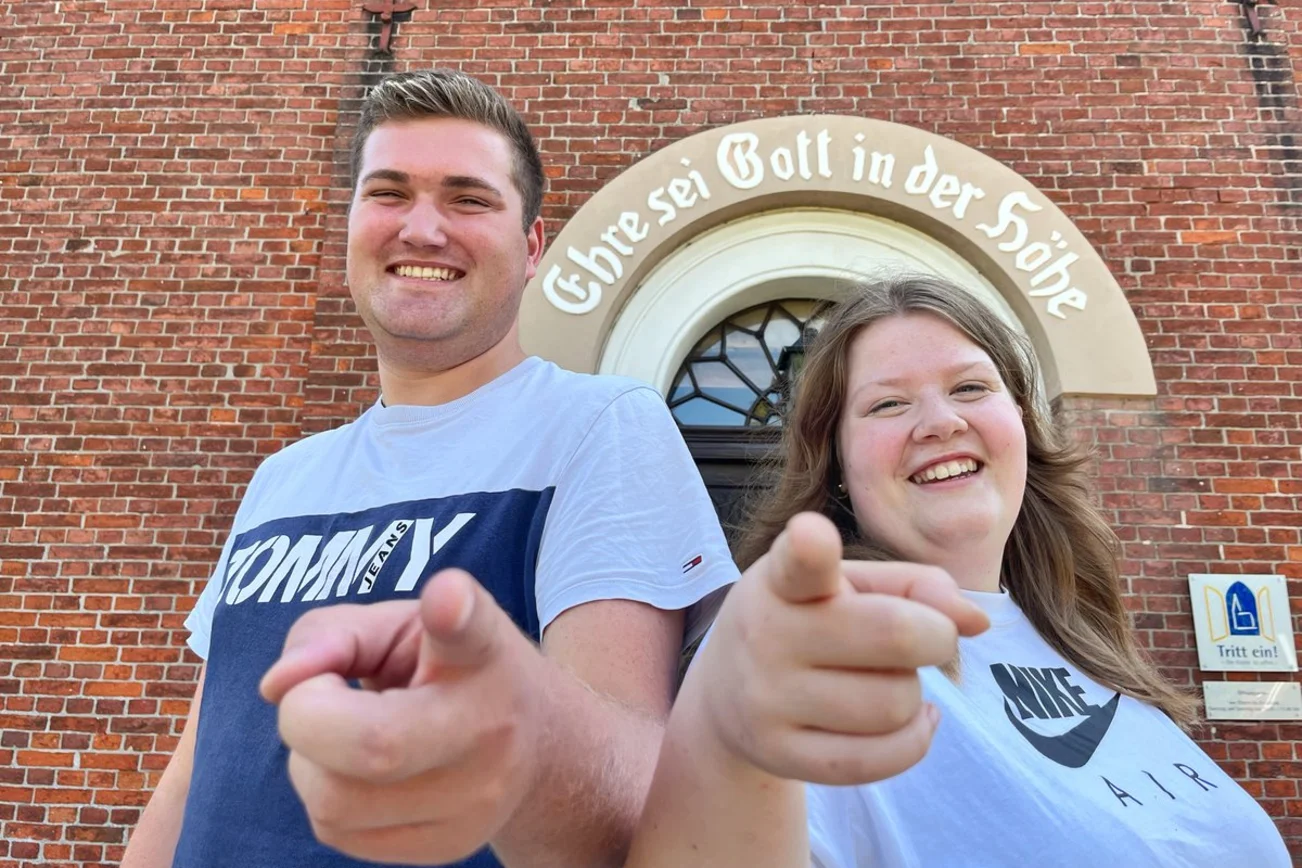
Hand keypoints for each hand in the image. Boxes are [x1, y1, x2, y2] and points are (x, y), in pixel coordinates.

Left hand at [259, 569, 541, 863]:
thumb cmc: (445, 669)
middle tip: (322, 693)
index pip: (470, 632)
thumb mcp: (401, 625)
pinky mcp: (449, 846)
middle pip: (371, 745)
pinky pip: (336, 831)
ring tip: (346, 732)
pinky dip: (326, 794)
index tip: (447, 598)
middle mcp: (491, 727)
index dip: (454, 612)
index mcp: (481, 651)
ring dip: (311, 761)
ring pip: (335, 800)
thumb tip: (279, 685)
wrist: (533, 741)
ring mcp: (477, 800)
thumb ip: (333, 633)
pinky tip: (359, 770)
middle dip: (308, 716)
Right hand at [693, 512, 988, 785]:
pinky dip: (914, 740)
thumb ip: (915, 585)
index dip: (810, 547)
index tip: (811, 534)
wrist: (725, 697)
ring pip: (896, 704)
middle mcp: (766, 635)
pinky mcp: (780, 755)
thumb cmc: (807, 624)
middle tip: (927, 639)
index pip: (799, 563)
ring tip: (886, 681)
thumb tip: (976, 621)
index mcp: (782, 580)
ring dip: (912, 694)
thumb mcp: (848, 586)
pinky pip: (881, 760)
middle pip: (897, 636)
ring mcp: (767, 700)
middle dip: (936, 638)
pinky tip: (909, 721)